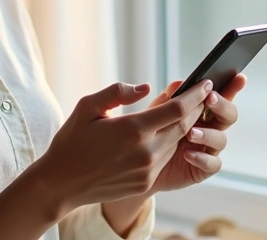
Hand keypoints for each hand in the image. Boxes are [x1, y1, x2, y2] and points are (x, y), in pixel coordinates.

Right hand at [35, 80, 212, 210]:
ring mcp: (147, 170)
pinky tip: (165, 134)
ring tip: (187, 111)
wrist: (61, 183)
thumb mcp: (87, 107)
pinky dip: (169, 144)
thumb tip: (146, 87)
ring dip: (184, 127)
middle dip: (196, 109)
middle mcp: (145, 151)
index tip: (206, 83)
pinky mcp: (145, 182)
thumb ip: (118, 92)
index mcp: (133, 129)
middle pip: (183, 126)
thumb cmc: (72, 141)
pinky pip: (164, 159)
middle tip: (203, 94)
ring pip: (176, 143)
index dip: (195, 95)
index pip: (177, 109)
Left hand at [144, 74, 246, 192]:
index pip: (220, 95)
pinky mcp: (202, 168)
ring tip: (190, 133)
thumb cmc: (146, 136)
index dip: (232, 86)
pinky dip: (202, 158)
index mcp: (200, 111)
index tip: (239, 77)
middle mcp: (208, 128)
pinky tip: (187, 154)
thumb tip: (179, 83)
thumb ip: (166, 100)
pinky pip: (213, 164)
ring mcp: (207, 148)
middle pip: (229, 115)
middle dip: (222, 105)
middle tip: (210, 99)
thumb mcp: (152, 114)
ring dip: (208, 134)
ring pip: (221, 139)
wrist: (135, 166)